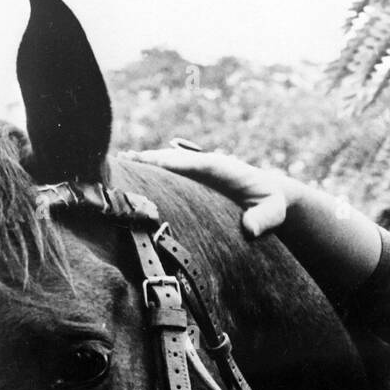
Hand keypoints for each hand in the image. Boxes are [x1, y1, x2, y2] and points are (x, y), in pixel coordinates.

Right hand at [127, 147, 296, 237]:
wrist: (273, 198)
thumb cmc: (273, 205)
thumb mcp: (273, 212)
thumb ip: (264, 220)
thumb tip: (249, 229)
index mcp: (221, 168)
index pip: (189, 163)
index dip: (166, 163)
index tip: (144, 164)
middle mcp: (205, 165)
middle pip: (171, 160)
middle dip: (147, 162)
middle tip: (118, 165)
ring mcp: (198, 172)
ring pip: (167, 165)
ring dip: (144, 166)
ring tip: (116, 167)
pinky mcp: (194, 181)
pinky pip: (169, 174)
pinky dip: (151, 174)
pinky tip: (131, 177)